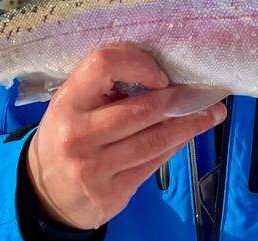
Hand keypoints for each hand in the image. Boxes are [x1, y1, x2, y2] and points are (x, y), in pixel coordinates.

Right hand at [25, 45, 226, 229]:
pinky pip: (152, 164)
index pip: (103, 65)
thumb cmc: (67, 135)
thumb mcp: (73, 105)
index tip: (160, 74)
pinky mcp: (111, 193)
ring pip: (154, 140)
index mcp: (67, 103)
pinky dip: (175, 146)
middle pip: (141, 108)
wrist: (45, 192)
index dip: (138, 64)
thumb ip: (106, 88)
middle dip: (178, 99)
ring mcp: (94, 168)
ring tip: (212, 114)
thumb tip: (163, 76)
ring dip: (189, 125)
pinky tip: (189, 135)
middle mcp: (77, 135)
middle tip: (203, 92)